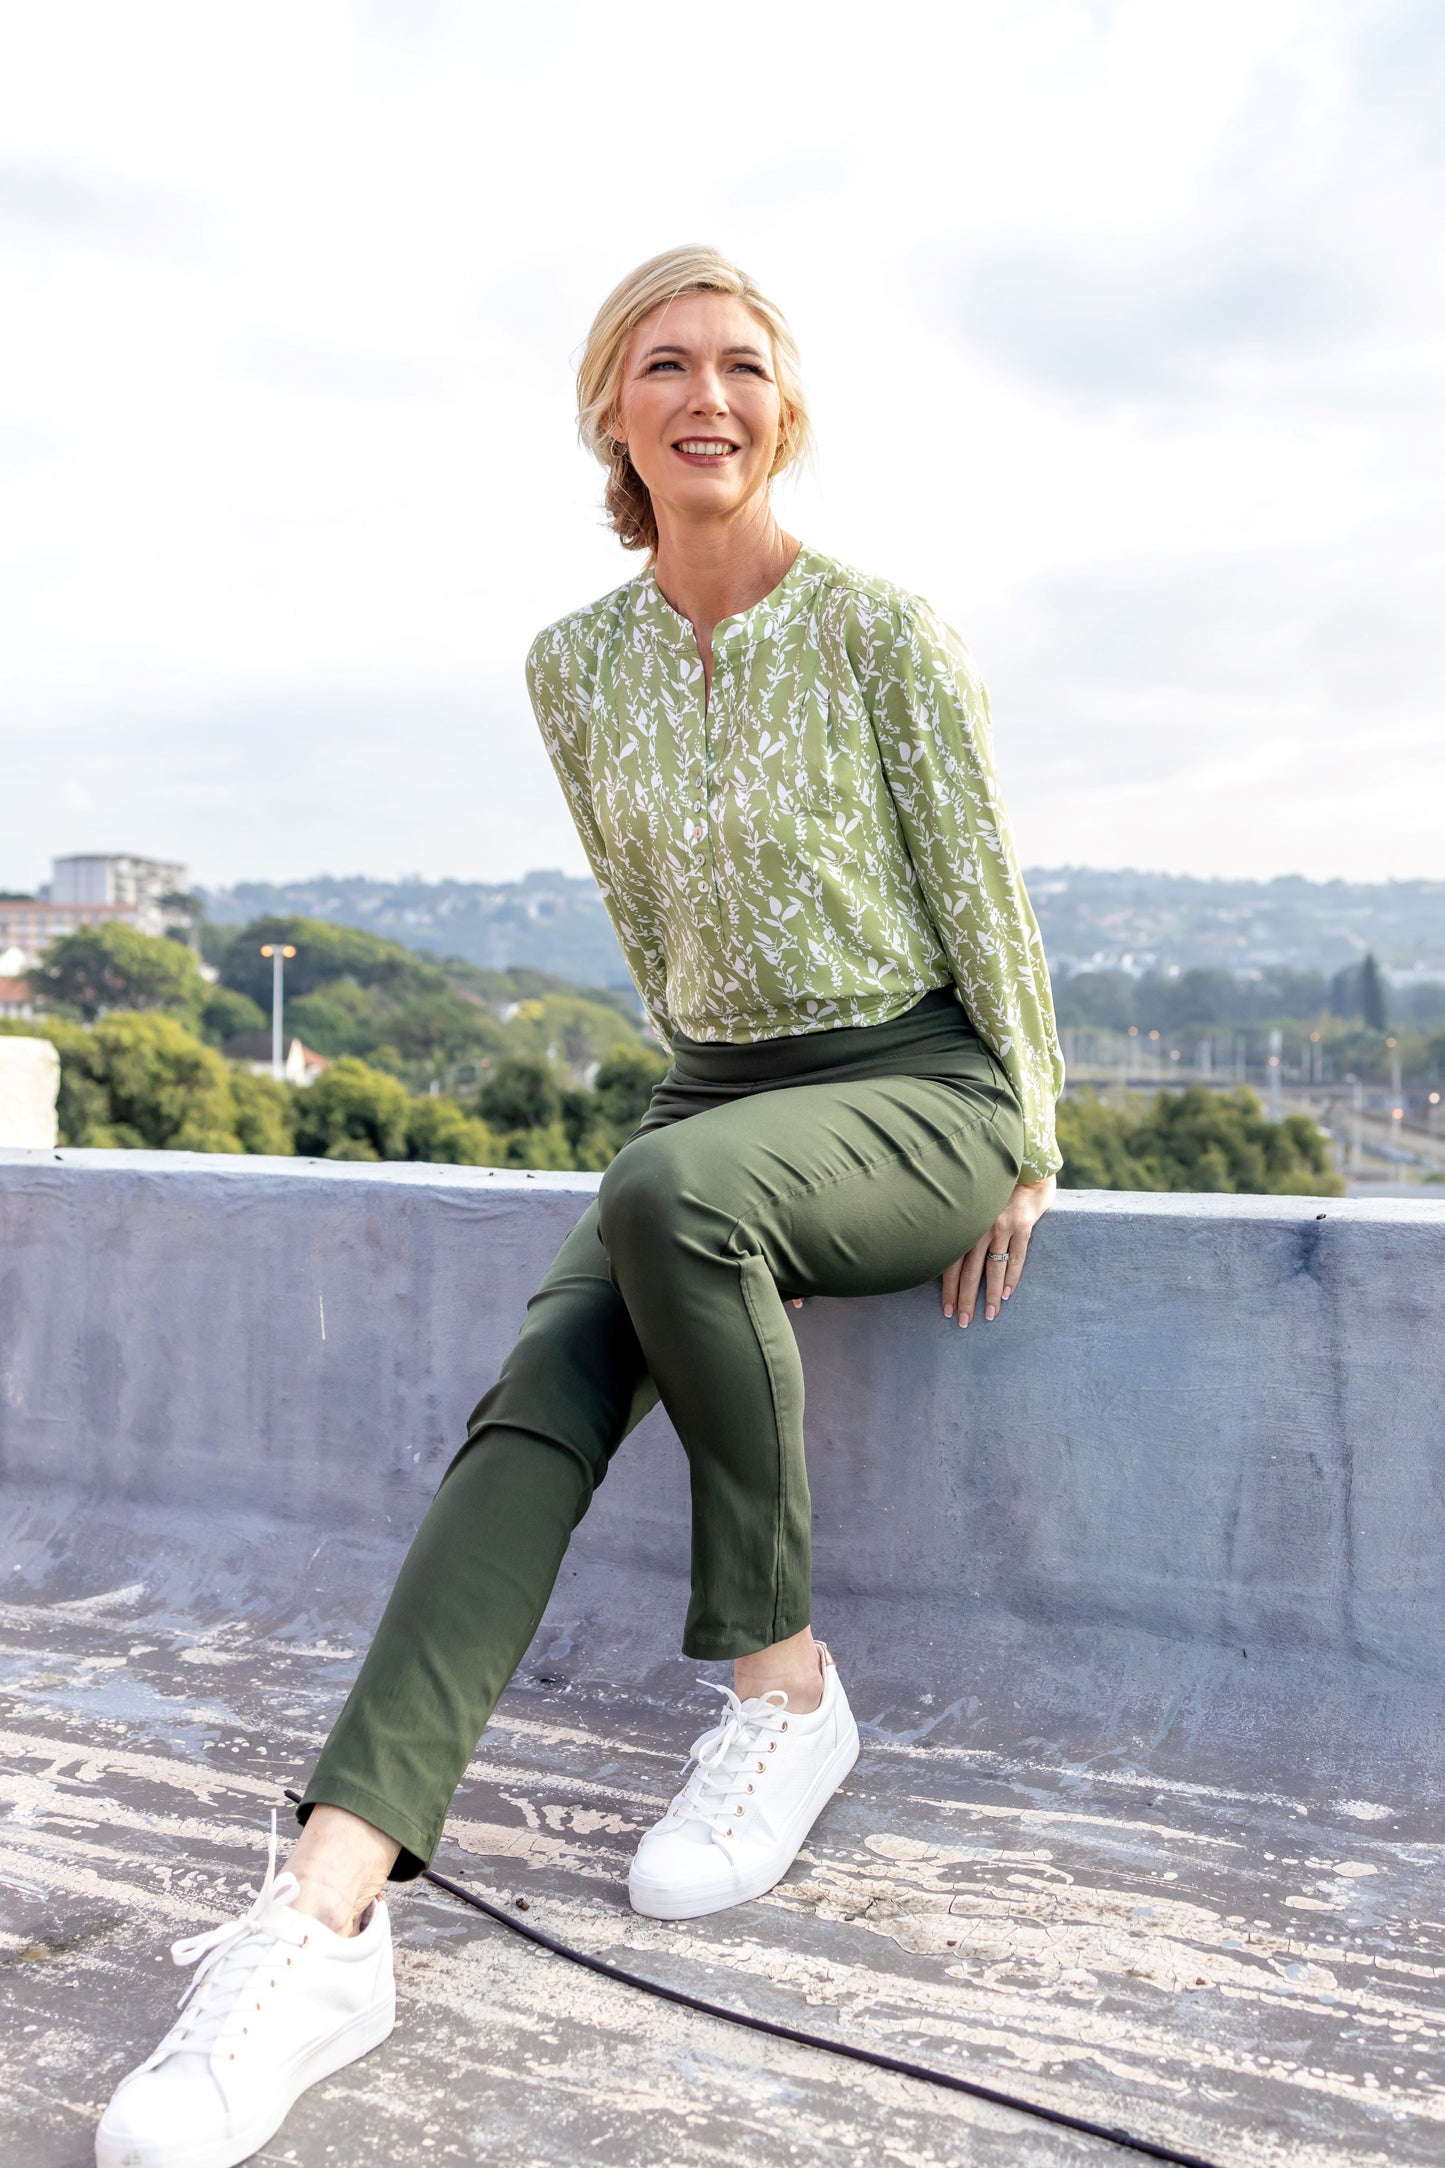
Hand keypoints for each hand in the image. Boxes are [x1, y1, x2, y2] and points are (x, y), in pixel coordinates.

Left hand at [942, 1174, 1055, 1327]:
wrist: (1024, 1166)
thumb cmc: (994, 1188)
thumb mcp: (971, 1204)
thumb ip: (961, 1226)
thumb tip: (943, 1254)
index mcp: (962, 1224)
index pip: (949, 1263)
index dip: (947, 1289)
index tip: (946, 1310)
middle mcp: (978, 1226)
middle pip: (968, 1271)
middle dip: (965, 1299)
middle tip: (962, 1322)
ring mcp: (1001, 1225)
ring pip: (992, 1268)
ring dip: (990, 1295)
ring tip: (989, 1316)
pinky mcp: (1022, 1224)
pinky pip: (1017, 1256)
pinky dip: (1011, 1277)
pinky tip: (1007, 1295)